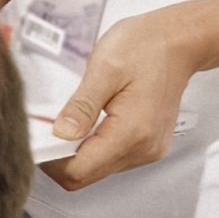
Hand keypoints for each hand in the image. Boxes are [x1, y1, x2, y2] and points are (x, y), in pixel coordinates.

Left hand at [40, 0, 217, 191]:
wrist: (181, 41)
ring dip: (74, 152)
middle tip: (47, 125)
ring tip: (69, 119)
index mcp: (132, 133)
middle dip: (59, 156)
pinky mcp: (146, 146)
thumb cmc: (147, 47)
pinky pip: (108, 159)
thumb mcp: (105, 68)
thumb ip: (82, 106)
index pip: (78, 172)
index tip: (37, 136)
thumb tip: (60, 133)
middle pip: (84, 176)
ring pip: (95, 170)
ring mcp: (147, 150)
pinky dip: (90, 147)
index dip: (50, 159)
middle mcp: (143, 149)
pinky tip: (86, 123)